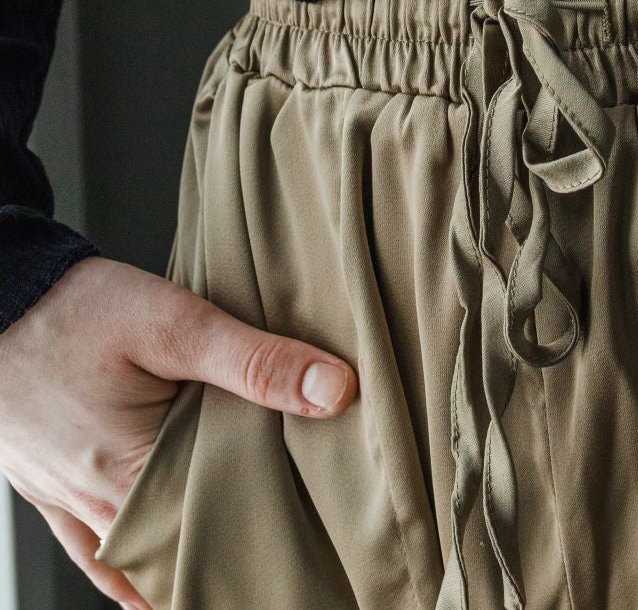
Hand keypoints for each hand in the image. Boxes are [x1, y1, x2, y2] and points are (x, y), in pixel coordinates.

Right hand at [0, 256, 359, 609]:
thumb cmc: (70, 310)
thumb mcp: (175, 323)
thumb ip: (255, 362)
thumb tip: (335, 392)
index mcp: (128, 472)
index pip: (216, 528)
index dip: (266, 531)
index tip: (310, 536)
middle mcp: (92, 500)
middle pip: (176, 545)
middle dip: (228, 545)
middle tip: (284, 549)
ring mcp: (64, 497)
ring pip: (134, 552)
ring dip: (179, 557)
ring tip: (235, 562)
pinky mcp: (46, 485)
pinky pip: (89, 549)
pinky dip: (124, 568)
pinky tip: (148, 591)